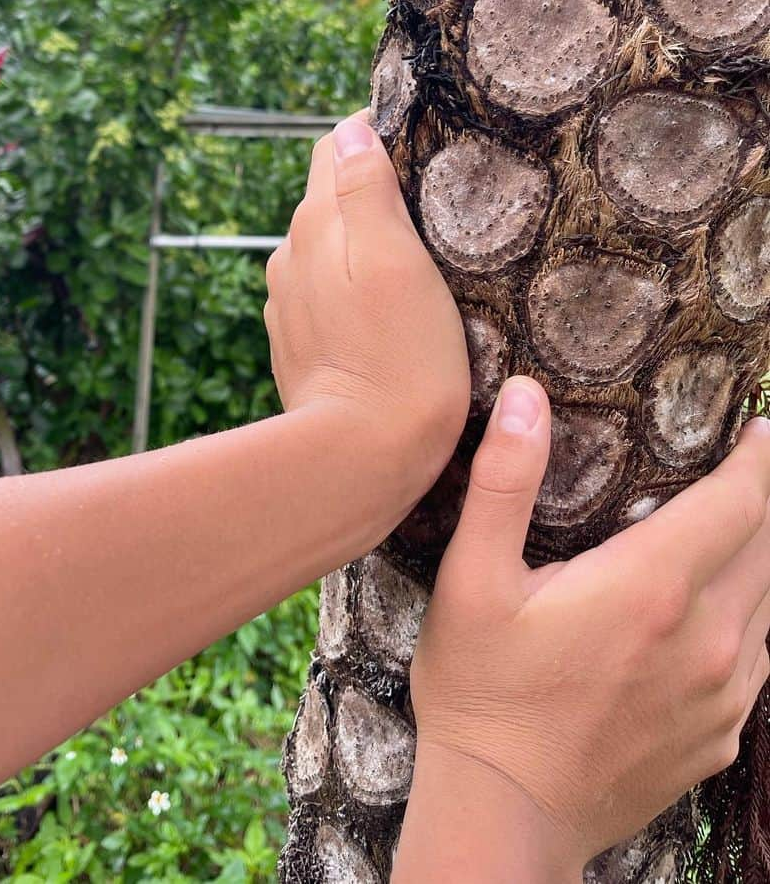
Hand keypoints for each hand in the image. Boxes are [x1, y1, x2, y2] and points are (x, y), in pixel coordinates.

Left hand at [264, 111, 469, 507]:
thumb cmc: (400, 359)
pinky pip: (327, 295)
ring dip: (363, 245)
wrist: (359, 459)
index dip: (375, 136)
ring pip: (328, 249)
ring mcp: (288, 304)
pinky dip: (353, 288)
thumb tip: (351, 130)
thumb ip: (367, 191)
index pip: (335, 148)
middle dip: (372, 191)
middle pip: (330, 198)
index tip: (422, 148)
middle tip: (433, 208)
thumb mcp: (397, 262)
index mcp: (314, 225)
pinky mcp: (298, 345)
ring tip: (416, 264)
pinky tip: (387, 312)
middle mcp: (289, 257)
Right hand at [403, 376, 769, 877]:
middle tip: (748, 469)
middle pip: (766, 548)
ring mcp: (722, 696)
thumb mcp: (472, 579)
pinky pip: (758, 658)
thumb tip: (528, 396)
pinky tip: (719, 612)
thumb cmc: (481, 690)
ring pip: (769, 604)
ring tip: (735, 530)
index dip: (760, 460)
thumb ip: (505, 481)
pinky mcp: (720, 736)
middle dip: (762, 502)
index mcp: (651, 588)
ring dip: (759, 560)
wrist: (505, 813)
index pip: (740, 503)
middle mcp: (707, 639)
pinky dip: (751, 619)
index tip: (763, 429)